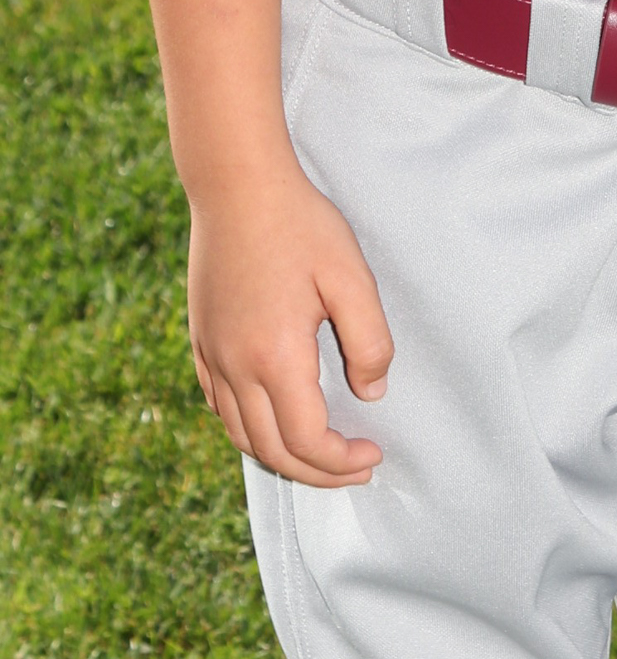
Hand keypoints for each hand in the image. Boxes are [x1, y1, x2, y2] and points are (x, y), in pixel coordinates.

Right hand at [187, 159, 394, 486]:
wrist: (237, 187)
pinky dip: (249, 429)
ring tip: (321, 453)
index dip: (341, 460)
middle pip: (272, 450)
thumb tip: (372, 391)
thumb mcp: (351, 277)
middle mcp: (234, 368)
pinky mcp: (200, 341)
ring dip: (282, 456)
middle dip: (317, 472)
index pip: (307, 440)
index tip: (373, 454)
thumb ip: (369, 340)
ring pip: (241, 435)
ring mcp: (210, 356)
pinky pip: (220, 406)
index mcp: (274, 357)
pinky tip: (275, 418)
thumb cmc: (300, 225)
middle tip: (357, 468)